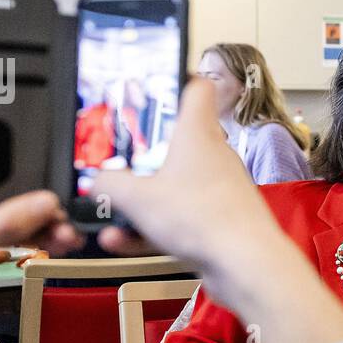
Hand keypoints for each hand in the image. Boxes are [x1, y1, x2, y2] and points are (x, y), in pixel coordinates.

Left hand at [0, 165, 81, 342]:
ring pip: (9, 212)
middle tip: (67, 221)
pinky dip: (27, 240)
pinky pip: (4, 233)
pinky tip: (49, 245)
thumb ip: (1, 225)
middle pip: (7, 187)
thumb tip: (46, 203)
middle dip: (40, 203)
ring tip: (66, 238)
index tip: (58, 189)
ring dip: (39, 224)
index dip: (29, 170)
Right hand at [93, 77, 292, 313]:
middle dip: (146, 155)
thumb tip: (98, 182)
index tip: (159, 83)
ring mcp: (219, 190)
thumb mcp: (137, 198)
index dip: (179, 79)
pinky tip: (124, 243)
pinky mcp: (220, 222)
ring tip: (113, 220)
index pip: (197, 88)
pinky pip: (180, 220)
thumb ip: (109, 185)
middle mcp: (213, 157)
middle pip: (179, 143)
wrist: (244, 263)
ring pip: (174, 188)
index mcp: (197, 133)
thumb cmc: (205, 218)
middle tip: (120, 160)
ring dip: (142, 203)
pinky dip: (152, 230)